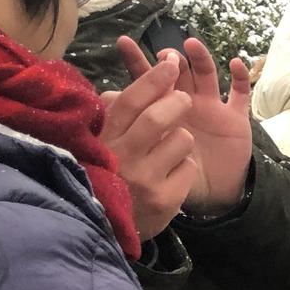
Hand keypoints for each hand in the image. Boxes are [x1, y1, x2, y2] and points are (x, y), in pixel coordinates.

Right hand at [100, 52, 197, 242]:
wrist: (107, 228)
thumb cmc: (106, 175)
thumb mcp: (100, 144)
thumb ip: (111, 116)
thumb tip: (122, 87)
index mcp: (106, 139)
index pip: (131, 100)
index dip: (154, 77)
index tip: (170, 61)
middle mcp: (124, 158)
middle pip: (160, 116)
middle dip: (177, 101)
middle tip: (183, 100)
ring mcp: (145, 180)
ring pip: (182, 140)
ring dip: (181, 140)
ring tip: (168, 152)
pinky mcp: (166, 200)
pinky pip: (189, 168)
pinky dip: (184, 168)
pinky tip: (170, 177)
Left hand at [118, 36, 253, 215]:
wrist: (210, 191)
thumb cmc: (176, 171)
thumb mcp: (151, 153)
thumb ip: (131, 130)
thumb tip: (106, 103)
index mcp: (164, 108)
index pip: (146, 80)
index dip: (135, 61)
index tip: (123, 43)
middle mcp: (187, 101)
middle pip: (178, 72)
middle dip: (170, 60)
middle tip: (164, 55)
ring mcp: (212, 107)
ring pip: (207, 75)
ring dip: (200, 58)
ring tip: (191, 45)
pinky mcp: (235, 117)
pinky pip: (241, 94)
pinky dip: (241, 78)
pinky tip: (235, 64)